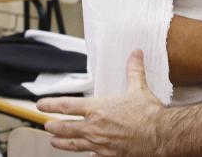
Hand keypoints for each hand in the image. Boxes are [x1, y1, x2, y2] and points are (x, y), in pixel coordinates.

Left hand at [38, 50, 162, 155]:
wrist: (160, 135)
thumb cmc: (149, 113)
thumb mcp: (139, 88)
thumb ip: (134, 71)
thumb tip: (136, 53)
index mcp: (98, 109)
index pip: (67, 106)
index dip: (51, 104)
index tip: (41, 104)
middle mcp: (94, 128)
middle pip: (65, 128)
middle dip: (53, 126)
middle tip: (47, 125)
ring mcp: (99, 144)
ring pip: (73, 144)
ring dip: (61, 142)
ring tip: (54, 142)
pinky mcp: (107, 155)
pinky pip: (91, 155)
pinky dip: (87, 153)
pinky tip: (86, 153)